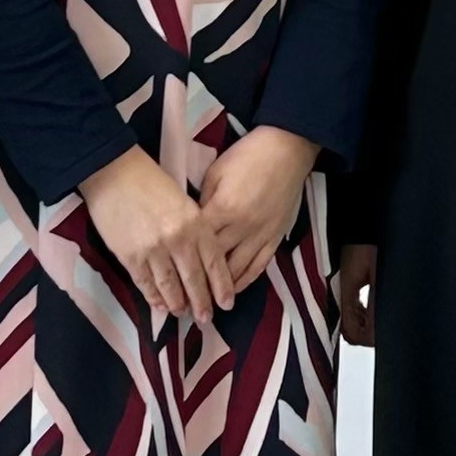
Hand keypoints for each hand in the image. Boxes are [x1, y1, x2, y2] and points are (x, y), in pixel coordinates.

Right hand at [82, 145, 224, 318]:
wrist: (114, 171)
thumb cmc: (151, 181)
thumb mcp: (184, 200)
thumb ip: (195, 228)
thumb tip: (200, 258)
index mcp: (196, 222)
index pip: (215, 263)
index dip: (222, 287)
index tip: (227, 303)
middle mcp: (179, 240)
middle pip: (194, 280)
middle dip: (202, 303)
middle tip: (206, 319)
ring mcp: (153, 250)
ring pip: (170, 287)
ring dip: (177, 304)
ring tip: (182, 313)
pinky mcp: (130, 256)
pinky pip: (146, 284)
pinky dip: (153, 297)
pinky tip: (159, 306)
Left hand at [194, 127, 319, 302]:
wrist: (287, 148)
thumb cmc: (247, 155)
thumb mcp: (215, 172)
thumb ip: (202, 201)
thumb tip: (191, 223)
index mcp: (222, 210)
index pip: (196, 245)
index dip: (181, 264)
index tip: (167, 280)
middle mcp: (241, 228)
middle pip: (214, 264)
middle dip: (198, 286)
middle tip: (183, 304)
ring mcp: (260, 235)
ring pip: (237, 271)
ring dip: (221, 291)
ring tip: (206, 307)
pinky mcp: (275, 236)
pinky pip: (259, 265)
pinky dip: (245, 281)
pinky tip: (233, 292)